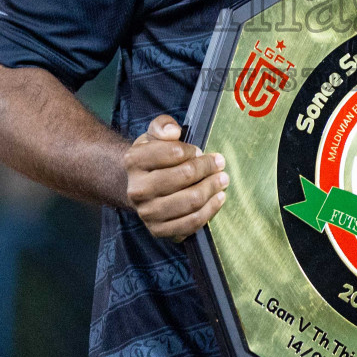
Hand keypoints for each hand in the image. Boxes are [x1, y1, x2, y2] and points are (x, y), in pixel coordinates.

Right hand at [124, 114, 229, 239]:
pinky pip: (190, 224)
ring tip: (223, 179)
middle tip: (220, 163)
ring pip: (190, 201)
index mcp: (134, 161)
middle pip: (184, 177)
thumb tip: (173, 132)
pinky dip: (209, 211)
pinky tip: (218, 198)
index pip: (173, 153)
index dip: (192, 151)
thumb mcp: (154, 135)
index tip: (199, 150)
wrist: (141, 187)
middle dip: (207, 168)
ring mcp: (147, 213)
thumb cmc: (153, 158)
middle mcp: (137, 189)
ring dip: (212, 189)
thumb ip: (163, 125)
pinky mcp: (159, 231)